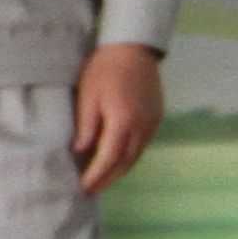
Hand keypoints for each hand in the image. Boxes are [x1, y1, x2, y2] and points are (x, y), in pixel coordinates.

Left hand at [71, 43, 164, 194]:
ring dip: (119, 171)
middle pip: (125, 163)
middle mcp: (142, 127)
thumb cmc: (105, 69)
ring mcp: (152, 123)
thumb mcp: (88, 96)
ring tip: (102, 180)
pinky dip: (129, 157)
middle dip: (108, 179)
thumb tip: (80, 152)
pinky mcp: (157, 118)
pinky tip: (117, 160)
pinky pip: (142, 145)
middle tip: (91, 191)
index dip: (96, 176)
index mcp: (123, 121)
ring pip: (136, 156)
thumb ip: (86, 126)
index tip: (84, 188)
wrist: (134, 48)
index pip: (108, 159)